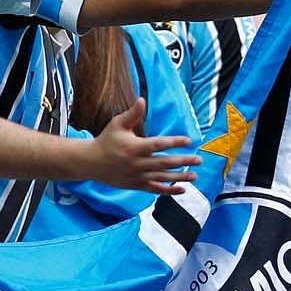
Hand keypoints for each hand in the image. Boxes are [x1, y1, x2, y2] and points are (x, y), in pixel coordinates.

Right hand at [86, 100, 201, 192]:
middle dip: (184, 161)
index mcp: (135, 147)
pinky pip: (155, 189)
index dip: (175, 142)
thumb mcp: (117, 124)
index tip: (189, 140)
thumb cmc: (106, 140)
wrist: (91, 162)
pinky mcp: (136, 185)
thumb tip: (142, 100)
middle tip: (199, 159)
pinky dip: (169, 191)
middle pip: (165, 163)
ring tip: (195, 175)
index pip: (159, 144)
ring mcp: (138, 176)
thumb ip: (133, 114)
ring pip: (163, 178)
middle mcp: (138, 163)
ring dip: (180, 177)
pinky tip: (182, 189)